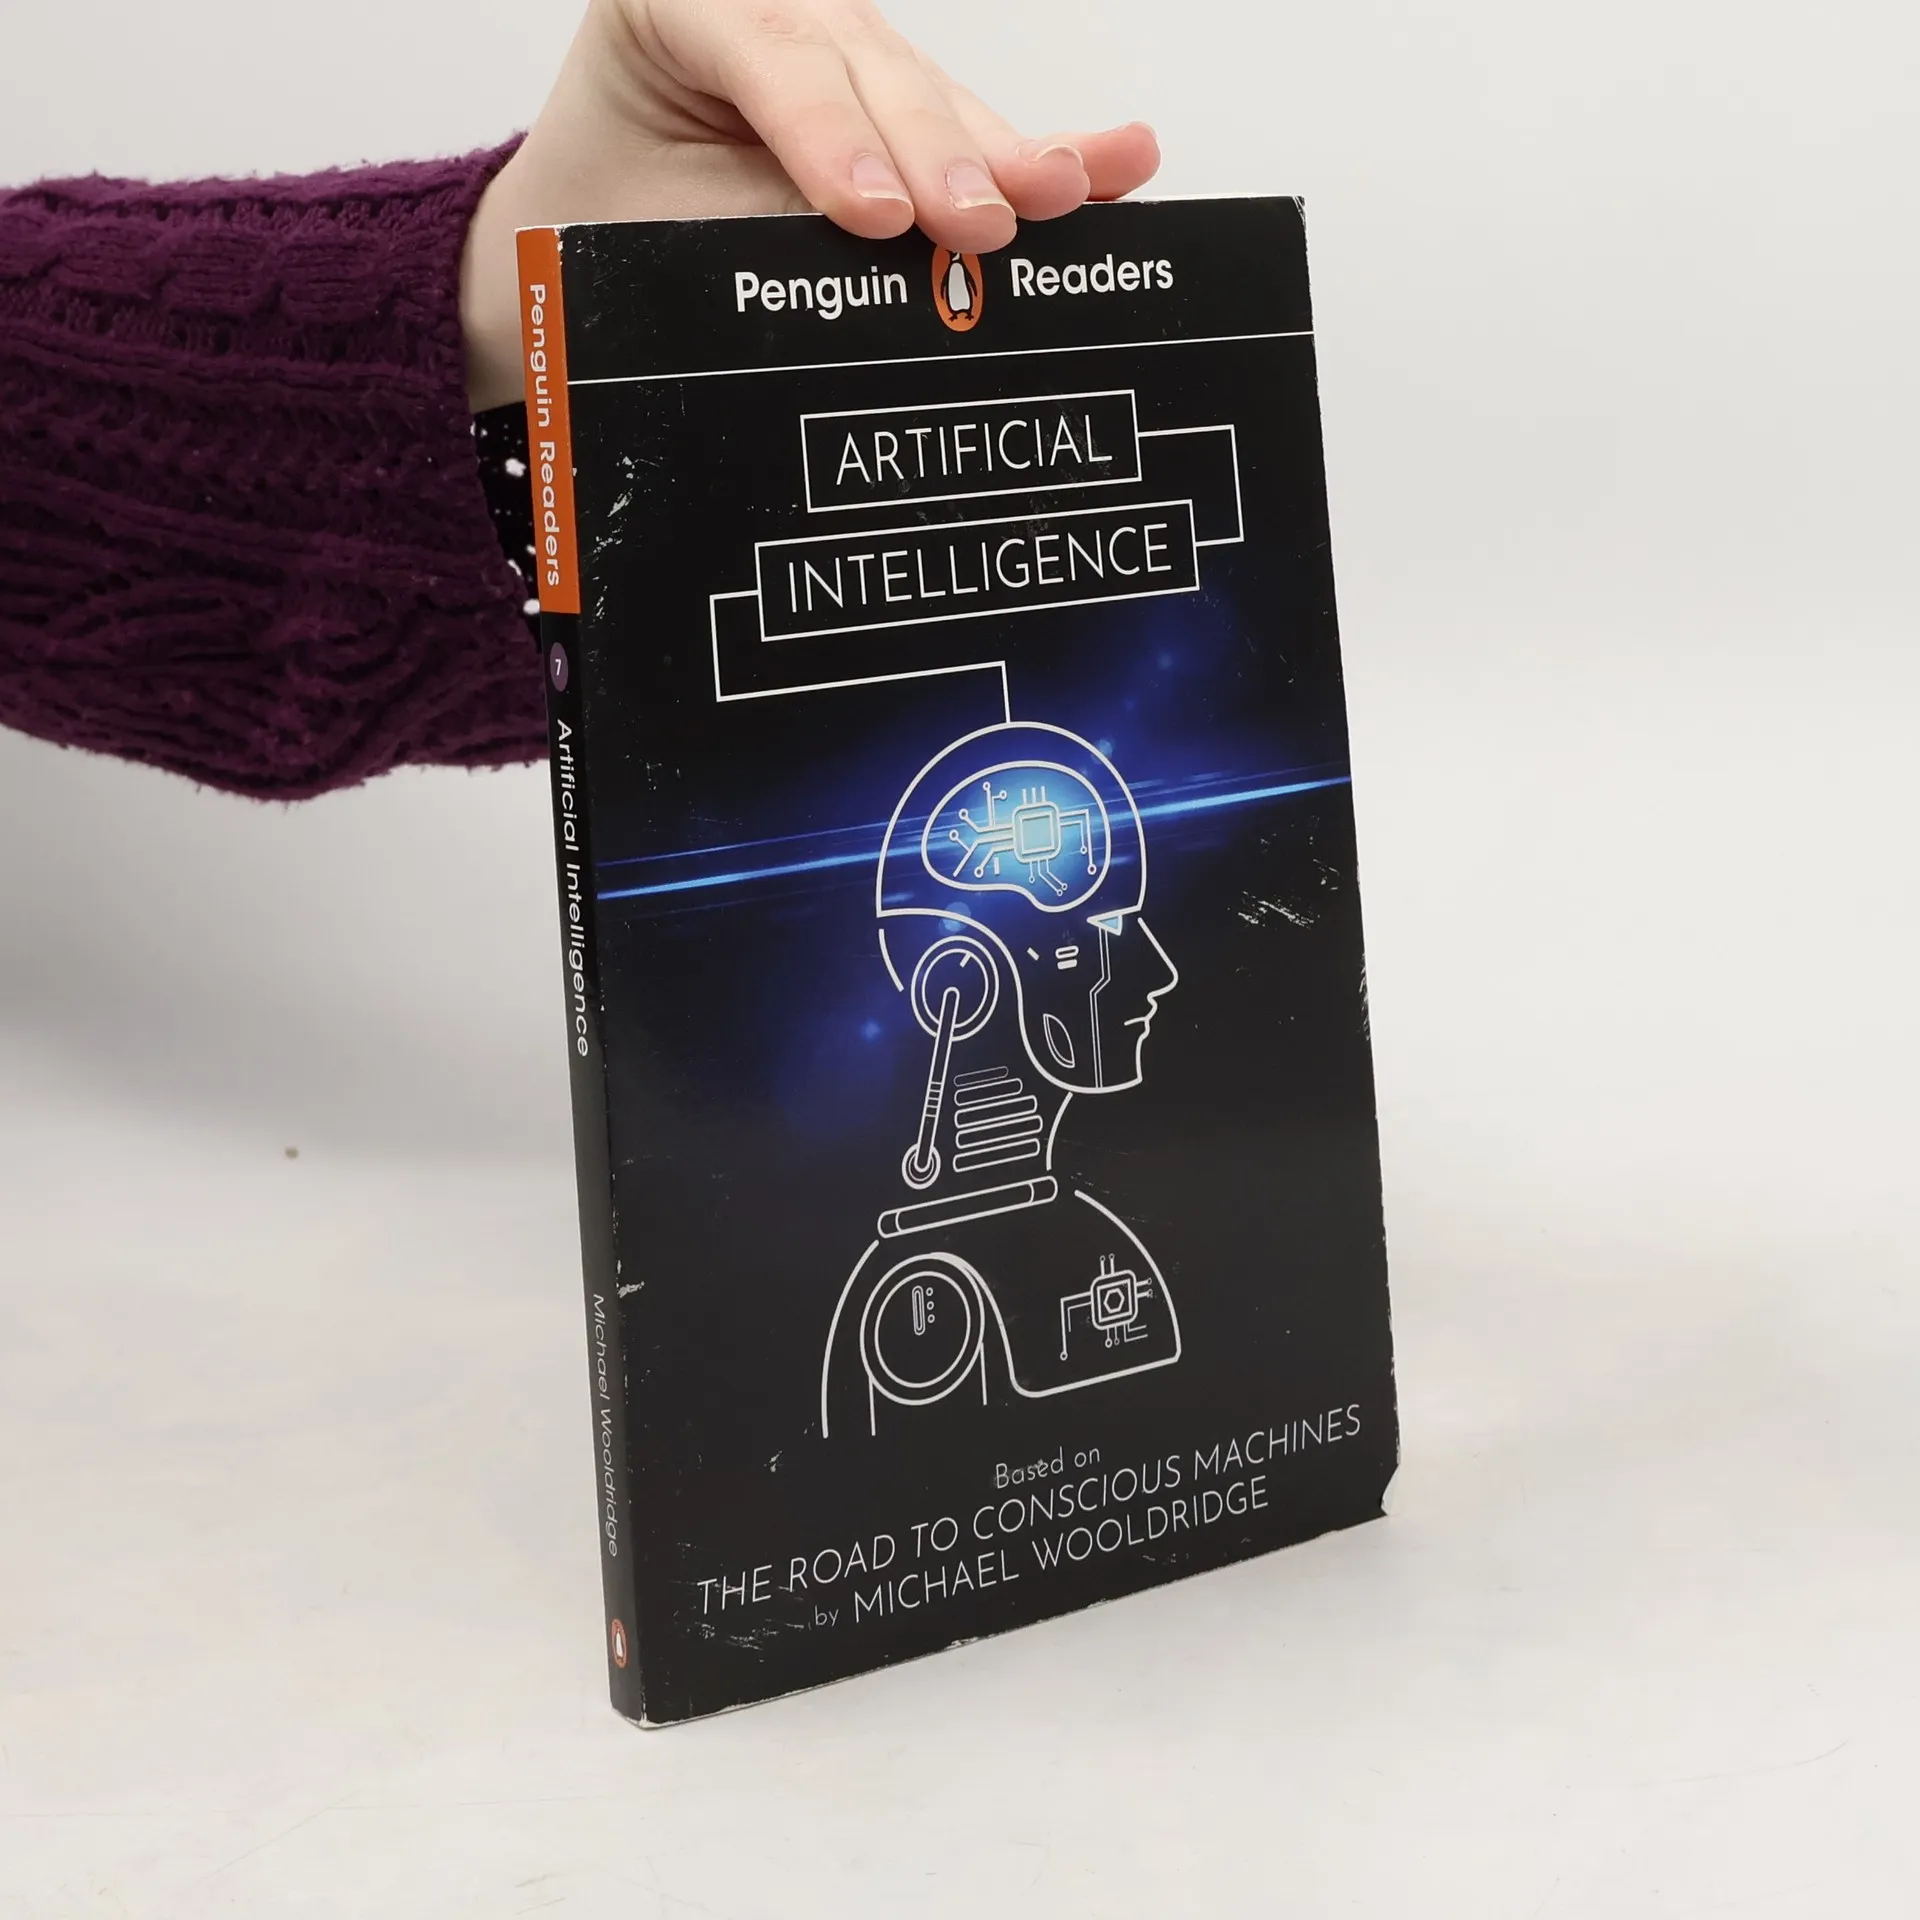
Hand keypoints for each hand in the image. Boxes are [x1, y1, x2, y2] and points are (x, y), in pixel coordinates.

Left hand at [462, 0, 1159, 407]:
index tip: (872, 213)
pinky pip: (963, 134)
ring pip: (930, 101)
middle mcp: (769, 10)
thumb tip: (865, 278)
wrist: (582, 233)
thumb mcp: (648, 231)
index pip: (765, 48)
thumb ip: (743, 234)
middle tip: (978, 224)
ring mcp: (842, 54)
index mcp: (677, 6)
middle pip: (866, 66)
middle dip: (934, 151)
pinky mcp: (889, 110)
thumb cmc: (605, 225)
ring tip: (1069, 190)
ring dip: (1005, 158)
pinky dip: (1032, 158)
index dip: (827, 131)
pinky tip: (1122, 159)